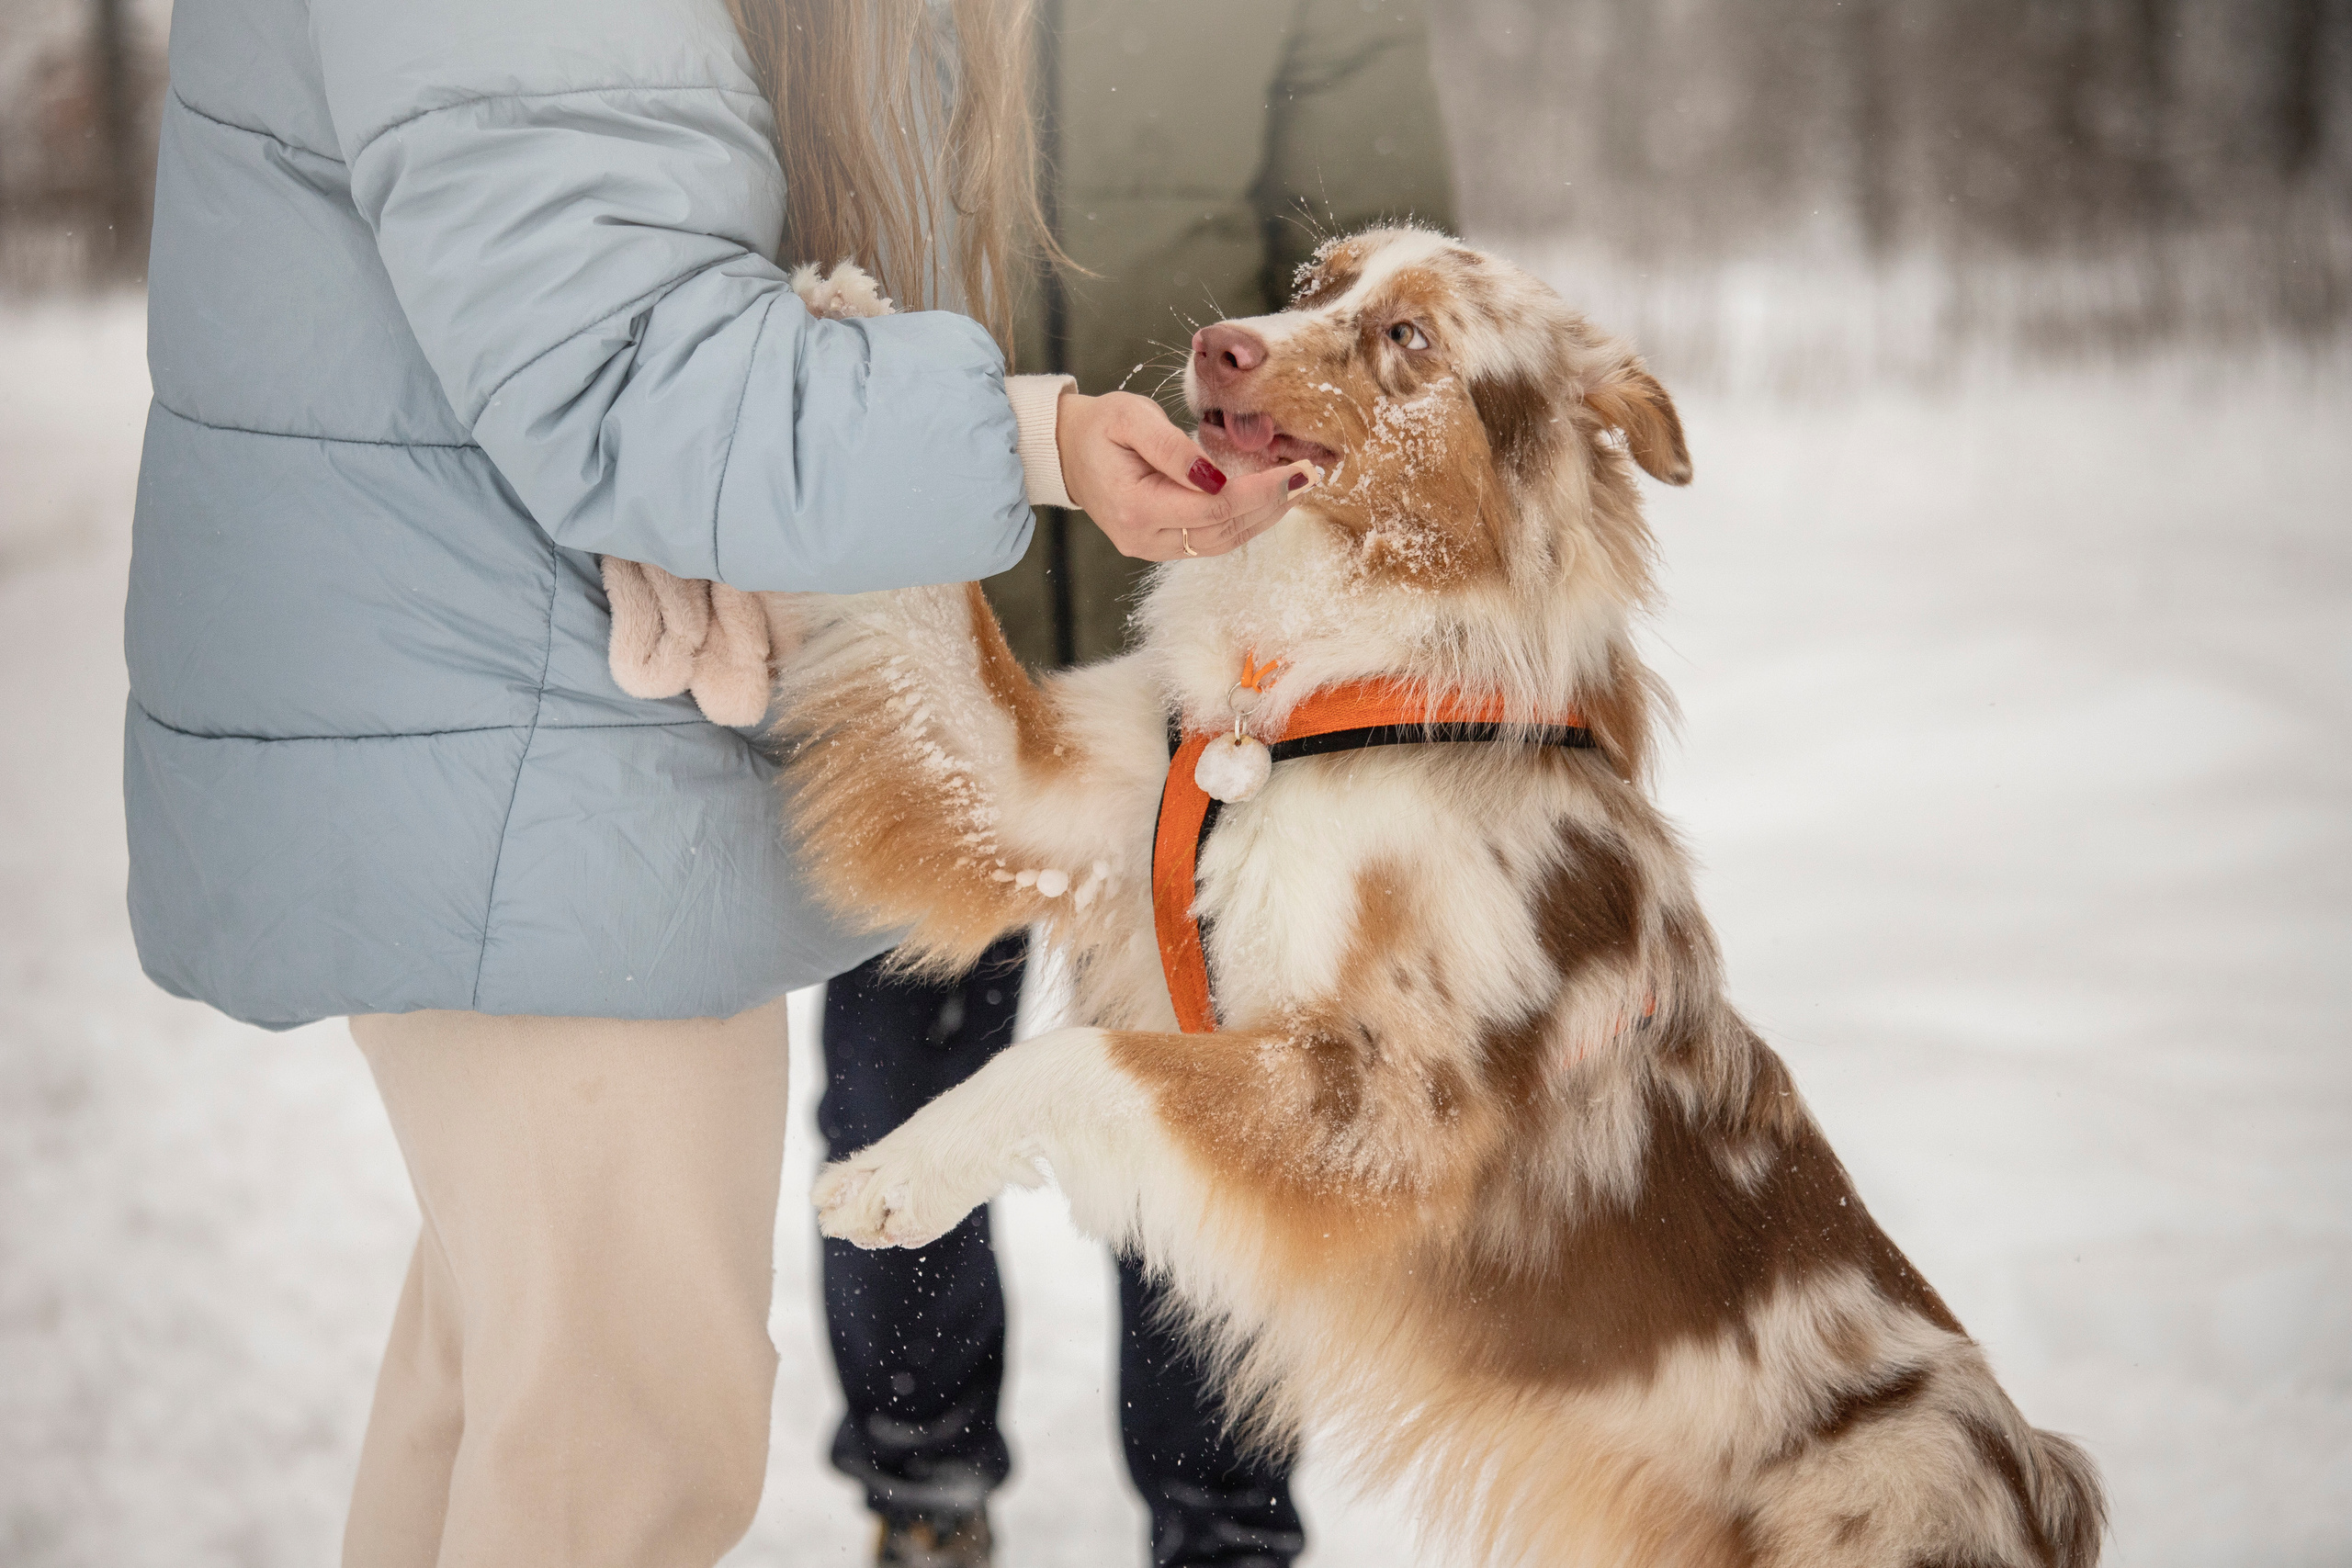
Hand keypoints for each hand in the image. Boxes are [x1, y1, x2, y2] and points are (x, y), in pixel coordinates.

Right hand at [1054, 390, 1316, 560]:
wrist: (1066, 452)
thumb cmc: (1098, 428)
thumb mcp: (1130, 418)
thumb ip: (1171, 447)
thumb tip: (1214, 475)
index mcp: (1135, 508)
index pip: (1213, 509)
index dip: (1260, 492)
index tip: (1296, 469)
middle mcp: (1145, 539)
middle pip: (1224, 532)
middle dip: (1272, 505)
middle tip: (1310, 476)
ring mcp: (1153, 548)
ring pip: (1222, 542)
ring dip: (1264, 517)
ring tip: (1298, 488)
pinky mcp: (1163, 545)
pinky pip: (1212, 540)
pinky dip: (1245, 521)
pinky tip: (1270, 500)